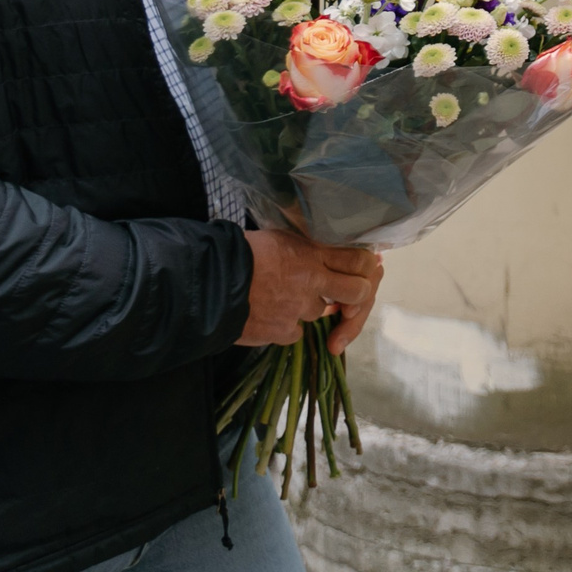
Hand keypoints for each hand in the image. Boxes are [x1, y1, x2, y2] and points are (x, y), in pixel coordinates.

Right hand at [240, 229, 383, 352]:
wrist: (206, 282)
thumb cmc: (237, 252)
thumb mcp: (278, 238)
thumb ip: (305, 247)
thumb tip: (322, 250)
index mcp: (312, 252)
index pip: (359, 260)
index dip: (365, 268)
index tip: (361, 271)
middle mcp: (312, 279)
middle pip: (356, 292)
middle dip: (353, 297)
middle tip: (343, 297)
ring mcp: (298, 308)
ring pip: (320, 313)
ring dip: (307, 309)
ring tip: (282, 298)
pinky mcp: (281, 331)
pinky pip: (295, 333)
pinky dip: (286, 328)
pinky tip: (269, 317)